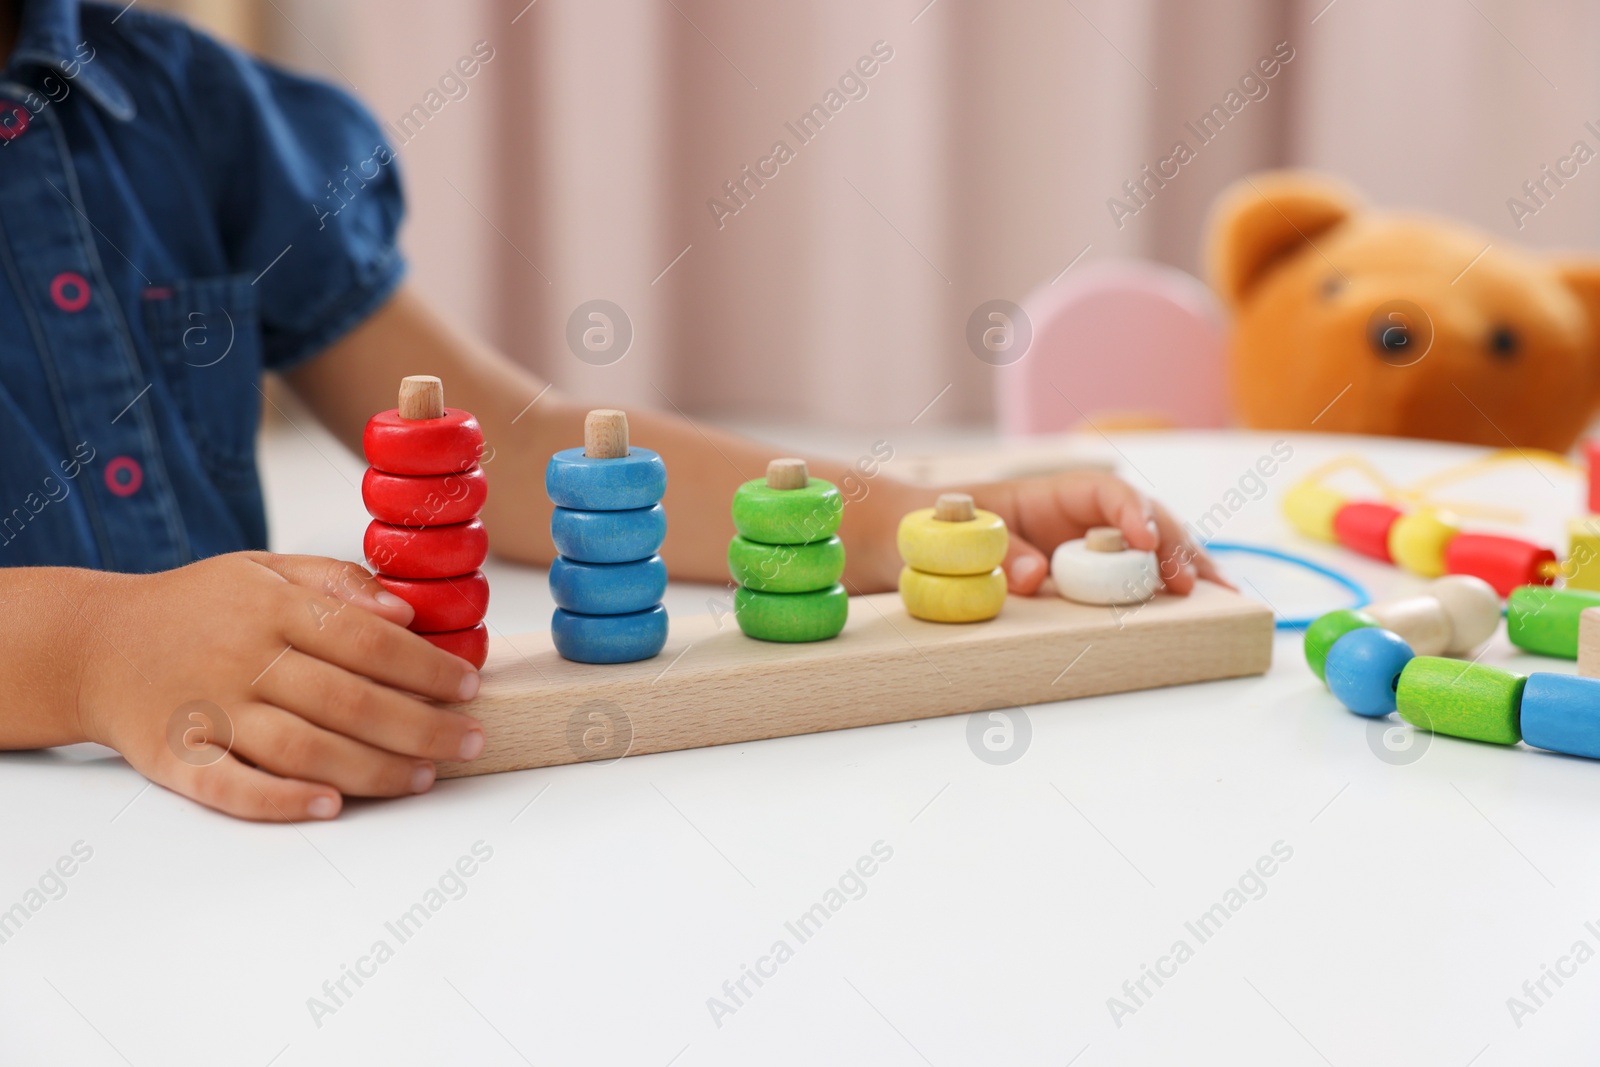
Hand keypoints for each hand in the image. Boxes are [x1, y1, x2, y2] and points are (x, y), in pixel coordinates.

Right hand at [71, 552, 484, 820]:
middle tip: (469, 740)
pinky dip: (282, 800)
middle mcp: (243, 659)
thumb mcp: (264, 570)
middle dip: (421, 725)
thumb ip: (336, 582)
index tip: (468, 686)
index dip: (426, 666)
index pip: (368, 638)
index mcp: (271, 609)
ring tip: (424, 777)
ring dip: (372, 769)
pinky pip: (233, 788)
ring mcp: (209, 712)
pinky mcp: (177, 759)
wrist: (93, 644)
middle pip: (348, 700)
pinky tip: (331, 806)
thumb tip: (405, 611)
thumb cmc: (197, 608)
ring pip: (304, 749)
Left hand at [963, 470, 1230, 595]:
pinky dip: (1178, 583)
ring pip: (1159, 544)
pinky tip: (1209, 600)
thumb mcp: (972, 531)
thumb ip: (1001, 549)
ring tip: (1224, 592)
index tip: (1144, 542)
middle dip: (1175, 545)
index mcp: (1060, 494)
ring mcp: (1103, 543)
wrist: (950, 538)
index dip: (1131, 513)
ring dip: (1191, 565)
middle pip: (1148, 519)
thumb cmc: (963, 525)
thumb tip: (1031, 575)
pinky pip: (1148, 572)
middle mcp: (1092, 516)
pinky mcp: (1105, 571)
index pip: (1108, 493)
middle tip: (1189, 581)